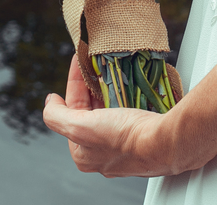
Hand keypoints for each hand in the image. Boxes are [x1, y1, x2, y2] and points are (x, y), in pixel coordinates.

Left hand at [42, 53, 181, 177]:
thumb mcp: (78, 125)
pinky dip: (127, 97)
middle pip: (91, 111)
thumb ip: (56, 115)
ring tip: (112, 69)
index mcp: (84, 154)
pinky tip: (129, 83)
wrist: (166, 143)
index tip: (78, 62)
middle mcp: (103, 153)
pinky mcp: (143, 137)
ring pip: (112, 110)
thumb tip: (49, 102)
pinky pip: (130, 112)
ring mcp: (125, 146)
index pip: (71, 112)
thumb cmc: (124, 138)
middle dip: (93, 86)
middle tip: (96, 64)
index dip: (73, 84)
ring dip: (110, 89)